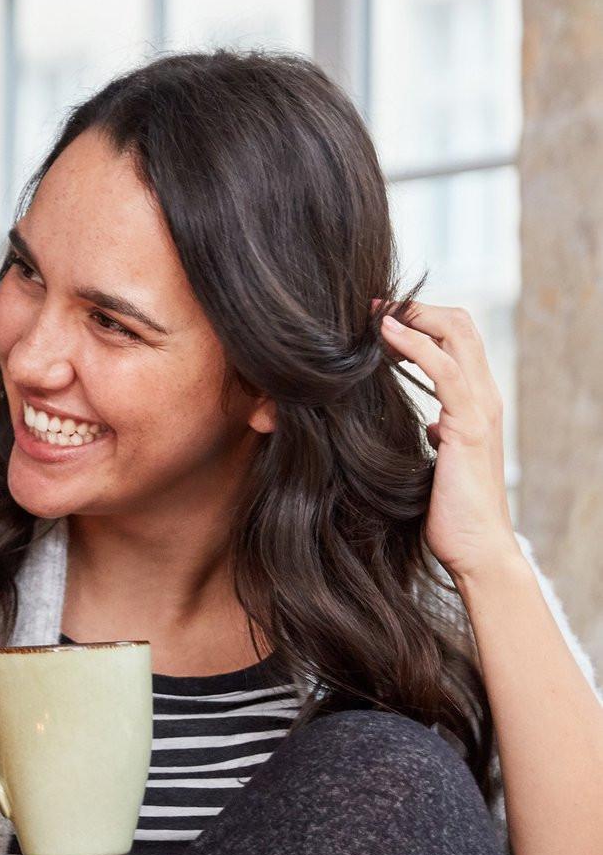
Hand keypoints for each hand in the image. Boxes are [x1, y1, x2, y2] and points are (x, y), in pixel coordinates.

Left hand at [373, 298, 519, 579]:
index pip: (455, 340)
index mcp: (474, 403)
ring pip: (456, 335)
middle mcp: (483, 397)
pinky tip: (385, 334)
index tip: (377, 319)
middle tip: (371, 305)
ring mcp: (480, 408)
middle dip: (416, 307)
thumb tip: (427, 425)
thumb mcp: (437, 461)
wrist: (475, 549)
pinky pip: (445, 369)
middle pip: (459, 325)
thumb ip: (437, 435)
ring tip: (373, 310)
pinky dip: (414, 344)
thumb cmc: (451, 511)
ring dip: (413, 315)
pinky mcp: (469, 425)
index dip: (419, 321)